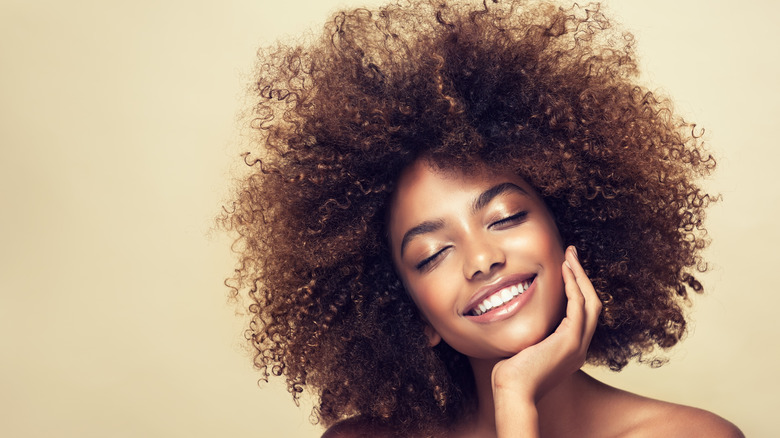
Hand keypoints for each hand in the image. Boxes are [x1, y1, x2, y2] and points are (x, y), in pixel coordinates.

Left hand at [491, 246, 601, 435]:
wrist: (513, 393)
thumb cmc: (511, 375)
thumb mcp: (524, 350)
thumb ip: (529, 334)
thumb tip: (514, 318)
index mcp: (571, 350)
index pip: (582, 313)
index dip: (577, 289)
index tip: (566, 268)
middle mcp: (579, 347)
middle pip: (593, 304)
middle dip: (583, 277)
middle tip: (572, 254)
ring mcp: (578, 345)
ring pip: (590, 301)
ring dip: (580, 276)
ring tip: (570, 256)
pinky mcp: (570, 341)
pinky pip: (578, 306)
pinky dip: (573, 286)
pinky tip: (565, 271)